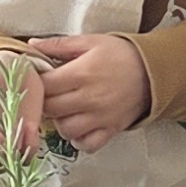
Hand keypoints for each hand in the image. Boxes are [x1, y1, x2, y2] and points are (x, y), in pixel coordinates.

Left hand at [27, 33, 151, 150]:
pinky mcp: (111, 130)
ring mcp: (101, 117)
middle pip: (51, 109)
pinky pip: (87, 145)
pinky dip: (79, 139)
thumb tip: (31, 46)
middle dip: (45, 102)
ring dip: (60, 121)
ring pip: (66, 130)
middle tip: (51, 94)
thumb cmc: (121, 54)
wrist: (154, 70)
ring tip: (65, 110)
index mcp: (81, 73)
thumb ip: (58, 45)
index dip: (37, 83)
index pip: (45, 86)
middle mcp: (89, 99)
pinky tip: (79, 126)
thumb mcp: (90, 42)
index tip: (40, 80)